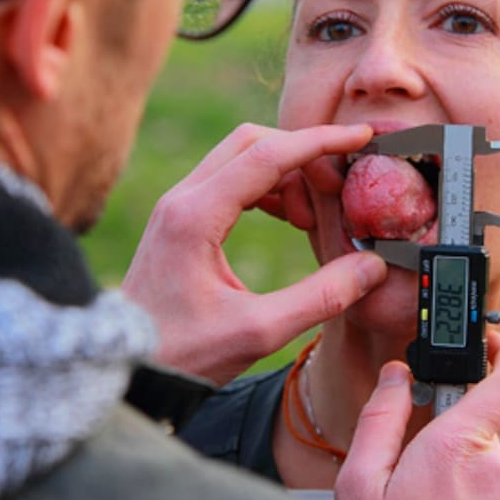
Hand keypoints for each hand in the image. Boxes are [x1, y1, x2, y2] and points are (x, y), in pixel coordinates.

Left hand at [121, 123, 386, 386]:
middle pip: (251, 142)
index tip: (361, 136)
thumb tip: (372, 266)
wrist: (127, 362)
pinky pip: (229, 180)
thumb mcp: (259, 331)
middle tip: (339, 191)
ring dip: (285, 174)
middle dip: (303, 154)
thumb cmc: (183, 352)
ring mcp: (177, 206)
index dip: (319, 142)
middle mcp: (181, 199)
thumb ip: (321, 297)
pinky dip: (266, 188)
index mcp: (194, 216)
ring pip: (240, 158)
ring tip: (312, 221)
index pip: (266, 154)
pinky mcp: (179, 218)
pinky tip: (290, 220)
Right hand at [336, 331, 499, 499]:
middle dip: (446, 438)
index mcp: (459, 449)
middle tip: (407, 466)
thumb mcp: (361, 477)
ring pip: (485, 472)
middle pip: (479, 433)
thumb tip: (399, 375)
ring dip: (454, 479)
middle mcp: (498, 476)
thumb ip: (383, 416)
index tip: (491, 343)